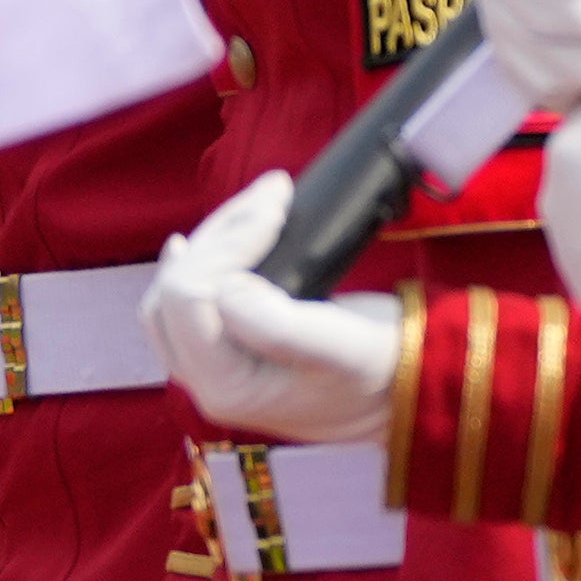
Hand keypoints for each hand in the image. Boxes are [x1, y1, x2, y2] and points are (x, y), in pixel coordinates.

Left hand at [148, 177, 401, 443]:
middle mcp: (207, 381)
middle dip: (219, 233)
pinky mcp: (223, 348)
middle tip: (273, 193)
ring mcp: (211, 366)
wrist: (409, 387)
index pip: (186, 300)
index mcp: (227, 387)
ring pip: (174, 290)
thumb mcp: (344, 349)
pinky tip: (214, 236)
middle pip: (171, 292)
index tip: (279, 211)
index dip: (226, 245)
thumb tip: (226, 288)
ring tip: (260, 201)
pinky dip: (207, 257)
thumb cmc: (382, 368)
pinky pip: (188, 298)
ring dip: (214, 239)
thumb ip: (279, 327)